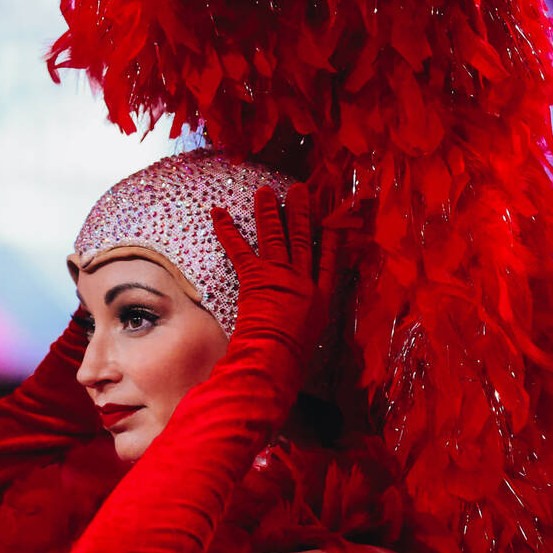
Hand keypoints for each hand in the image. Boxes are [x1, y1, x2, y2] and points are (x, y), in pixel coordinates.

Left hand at [211, 183, 335, 405]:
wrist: (277, 359)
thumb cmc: (292, 361)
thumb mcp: (307, 349)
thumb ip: (303, 338)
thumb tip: (296, 351)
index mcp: (320, 299)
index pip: (329, 264)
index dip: (332, 243)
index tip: (334, 225)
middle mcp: (303, 282)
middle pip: (303, 240)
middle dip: (301, 214)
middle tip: (300, 191)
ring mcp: (280, 276)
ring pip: (275, 237)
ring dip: (268, 213)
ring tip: (265, 192)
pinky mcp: (256, 276)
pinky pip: (239, 249)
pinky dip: (227, 230)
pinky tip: (219, 213)